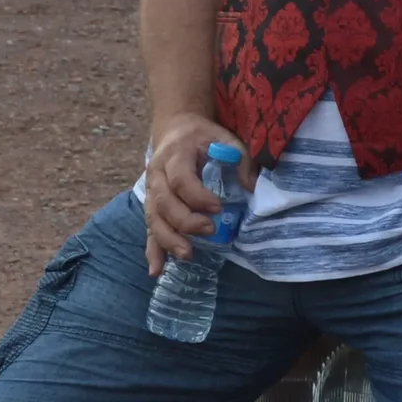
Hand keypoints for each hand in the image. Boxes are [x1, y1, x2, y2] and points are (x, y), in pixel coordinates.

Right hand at [143, 117, 240, 272]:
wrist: (175, 130)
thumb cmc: (203, 136)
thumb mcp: (224, 137)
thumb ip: (240, 157)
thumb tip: (252, 185)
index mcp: (174, 155)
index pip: (180, 179)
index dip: (197, 195)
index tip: (218, 207)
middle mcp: (156, 174)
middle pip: (163, 202)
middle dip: (185, 220)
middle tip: (209, 231)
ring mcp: (150, 191)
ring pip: (153, 219)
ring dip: (168, 239)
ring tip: (187, 255)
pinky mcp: (151, 205)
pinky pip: (149, 229)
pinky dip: (152, 250)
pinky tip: (156, 270)